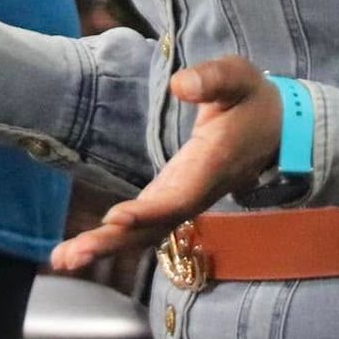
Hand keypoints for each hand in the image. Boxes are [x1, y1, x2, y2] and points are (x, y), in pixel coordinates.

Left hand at [49, 56, 280, 272]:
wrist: (275, 129)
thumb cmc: (251, 99)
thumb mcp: (239, 78)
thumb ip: (212, 79)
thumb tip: (180, 85)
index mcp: (212, 164)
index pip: (179, 196)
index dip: (148, 212)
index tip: (114, 219)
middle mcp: (196, 191)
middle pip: (154, 226)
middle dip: (113, 242)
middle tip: (70, 257)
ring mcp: (183, 198)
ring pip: (146, 231)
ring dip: (105, 247)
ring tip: (63, 260)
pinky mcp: (171, 196)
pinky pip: (143, 224)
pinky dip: (113, 237)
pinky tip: (79, 249)